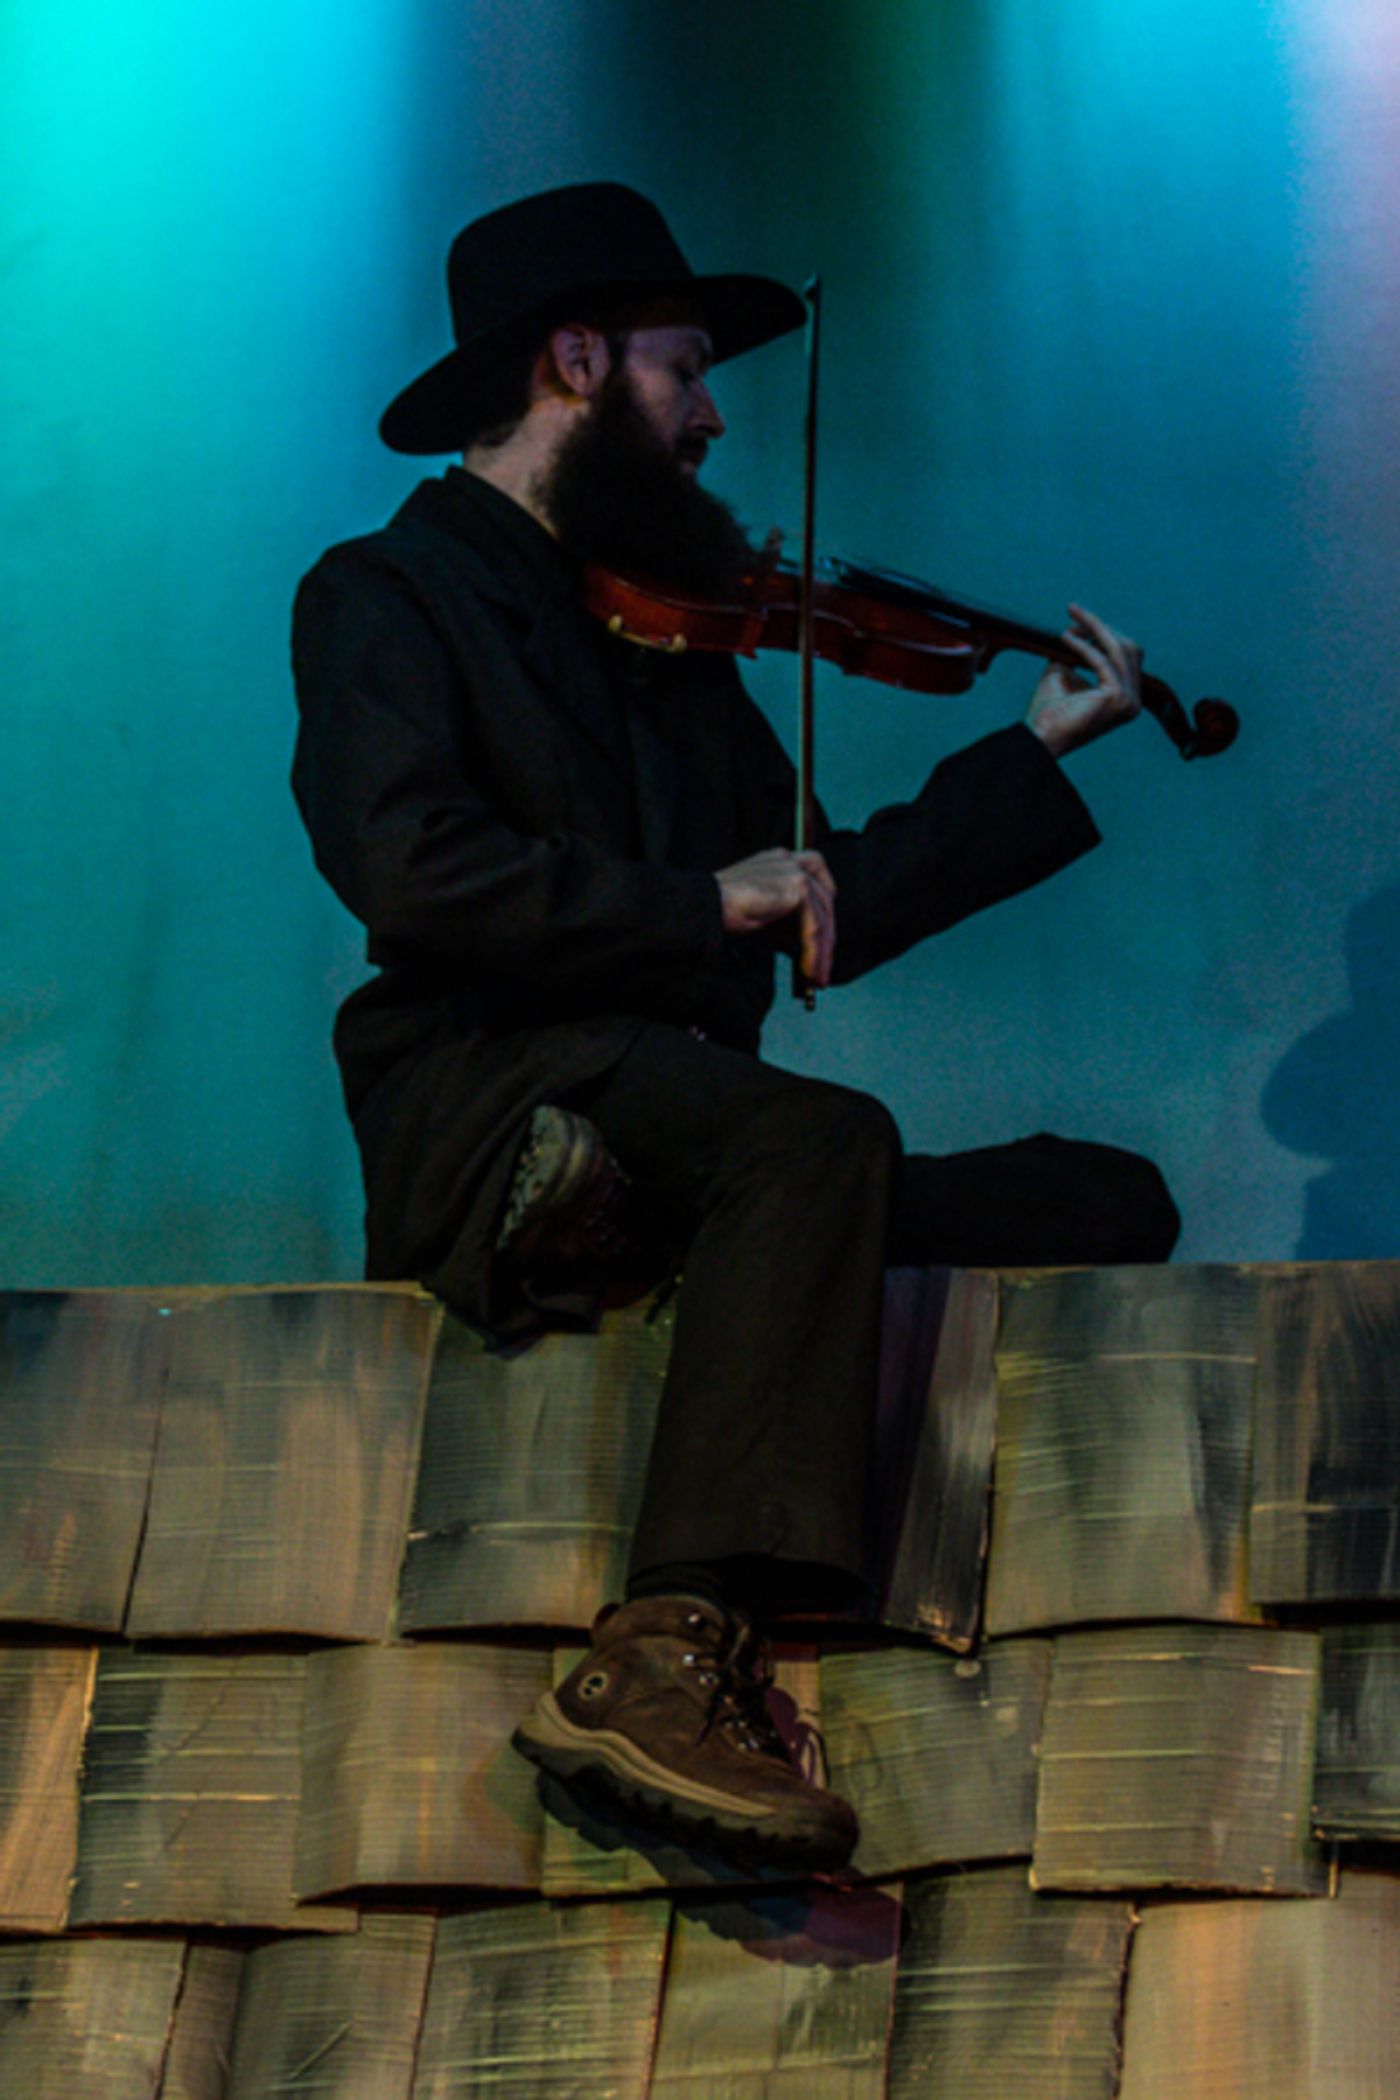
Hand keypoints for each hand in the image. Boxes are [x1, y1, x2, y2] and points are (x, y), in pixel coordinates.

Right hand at [715, 847, 836, 987]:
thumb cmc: (724, 911)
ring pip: (823, 915)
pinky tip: (808, 968)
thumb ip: (786, 922)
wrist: (706, 906)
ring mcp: (795, 871)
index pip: (817, 884)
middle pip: (825, 900)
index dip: (823, 916)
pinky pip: (815, 924)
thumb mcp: (763, 915)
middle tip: (823, 968)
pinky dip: (815, 950)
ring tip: (816, 976)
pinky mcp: (797, 886)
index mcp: (780, 861)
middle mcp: (790, 860)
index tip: (823, 945)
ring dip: (822, 951)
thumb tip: (808, 948)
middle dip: (827, 938)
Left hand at [1026, 604, 1142, 757]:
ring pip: (1118, 649)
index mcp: (1126, 697)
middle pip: (1127, 647)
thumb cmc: (1049, 712)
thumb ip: (1075, 653)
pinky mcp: (1116, 697)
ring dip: (1093, 628)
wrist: (1039, 738)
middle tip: (1073, 613)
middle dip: (1099, 627)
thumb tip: (1075, 629)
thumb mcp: (1064, 673)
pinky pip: (1102, 660)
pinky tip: (1065, 638)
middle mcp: (1133, 701)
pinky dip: (1083, 646)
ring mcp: (1128, 700)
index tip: (1076, 622)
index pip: (1125, 655)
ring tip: (1070, 621)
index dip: (1102, 633)